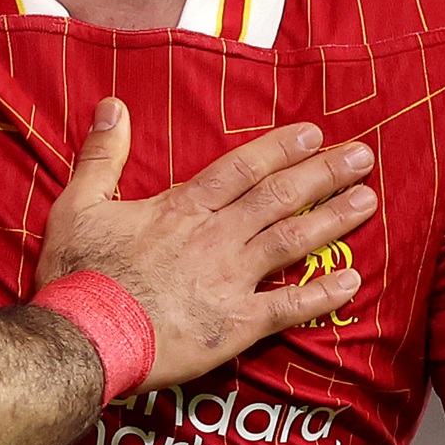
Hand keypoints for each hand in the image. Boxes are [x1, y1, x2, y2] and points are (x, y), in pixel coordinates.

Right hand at [39, 105, 374, 389]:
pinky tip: (352, 282)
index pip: (241, 169)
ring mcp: (229, 281)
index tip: (314, 135)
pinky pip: (288, 307)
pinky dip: (321, 294)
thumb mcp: (78, 206)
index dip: (281, 149)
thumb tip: (112, 107)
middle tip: (363, 157)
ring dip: (333, 220)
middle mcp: (214, 238)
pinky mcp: (235, 325)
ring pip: (293, 242)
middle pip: (279, 197)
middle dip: (324, 174)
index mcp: (180, 209)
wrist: (83, 338)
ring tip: (368, 201)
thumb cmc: (76, 276)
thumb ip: (101, 156)